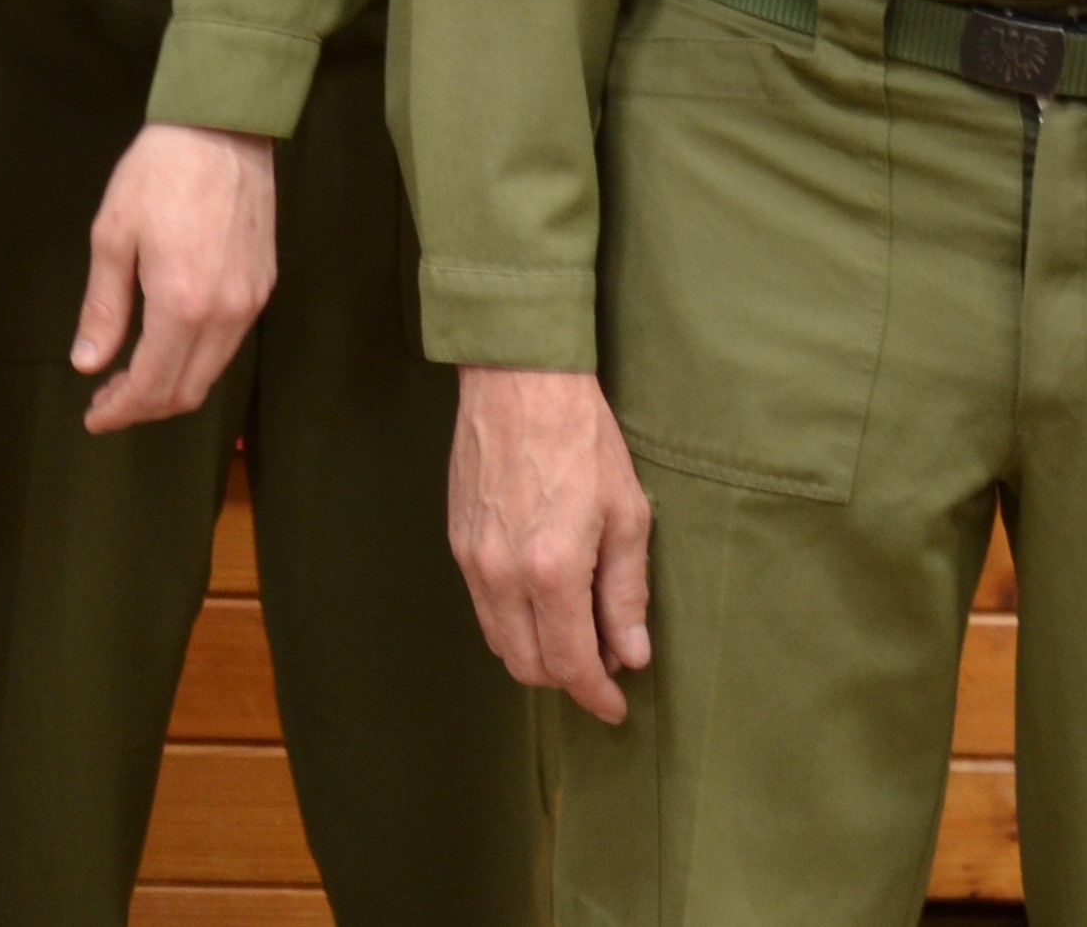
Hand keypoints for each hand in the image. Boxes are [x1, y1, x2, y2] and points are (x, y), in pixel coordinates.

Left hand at [75, 120, 275, 430]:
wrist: (222, 128)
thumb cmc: (157, 174)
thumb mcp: (112, 236)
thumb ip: (103, 307)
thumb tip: (88, 364)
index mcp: (181, 304)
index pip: (153, 385)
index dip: (121, 411)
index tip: (94, 417)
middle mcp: (225, 314)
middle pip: (187, 390)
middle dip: (144, 407)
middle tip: (107, 401)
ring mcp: (251, 302)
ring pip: (212, 372)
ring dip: (171, 386)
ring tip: (132, 379)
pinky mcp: (264, 285)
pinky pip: (230, 344)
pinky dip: (197, 360)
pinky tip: (169, 346)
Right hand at [450, 364, 656, 720]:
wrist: (517, 380)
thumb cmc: (581, 438)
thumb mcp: (626, 514)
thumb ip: (626, 592)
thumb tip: (630, 654)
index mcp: (551, 570)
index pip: (569, 663)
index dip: (596, 694)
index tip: (616, 707)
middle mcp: (501, 575)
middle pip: (527, 665)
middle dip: (567, 679)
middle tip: (603, 666)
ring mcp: (471, 559)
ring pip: (500, 640)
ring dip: (537, 653)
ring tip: (576, 634)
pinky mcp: (456, 541)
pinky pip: (483, 606)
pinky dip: (514, 621)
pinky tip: (543, 600)